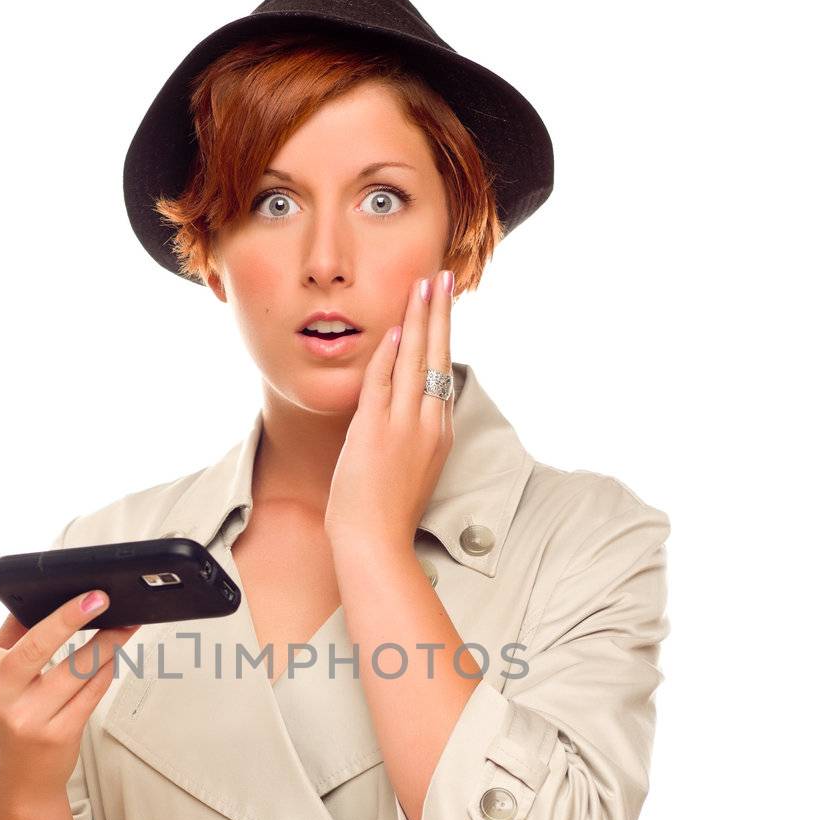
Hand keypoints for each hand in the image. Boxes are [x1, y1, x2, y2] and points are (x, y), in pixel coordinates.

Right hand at [0, 560, 139, 803]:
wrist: (17, 779)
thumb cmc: (9, 715)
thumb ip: (13, 636)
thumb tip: (44, 594)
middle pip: (35, 646)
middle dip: (70, 618)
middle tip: (99, 597)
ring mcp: (27, 717)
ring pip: (77, 669)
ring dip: (107, 642)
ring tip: (126, 622)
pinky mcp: (58, 734)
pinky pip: (92, 691)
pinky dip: (107, 669)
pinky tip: (116, 654)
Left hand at [324, 270, 453, 551]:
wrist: (375, 542)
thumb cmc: (385, 515)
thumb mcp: (410, 470)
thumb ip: (410, 436)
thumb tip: (400, 410)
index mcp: (439, 434)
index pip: (442, 372)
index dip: (443, 336)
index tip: (444, 306)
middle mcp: (429, 424)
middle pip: (438, 356)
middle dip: (440, 313)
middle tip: (443, 277)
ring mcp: (404, 426)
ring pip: (417, 360)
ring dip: (420, 319)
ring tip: (423, 285)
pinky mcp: (377, 431)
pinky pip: (384, 382)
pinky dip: (391, 353)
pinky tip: (396, 327)